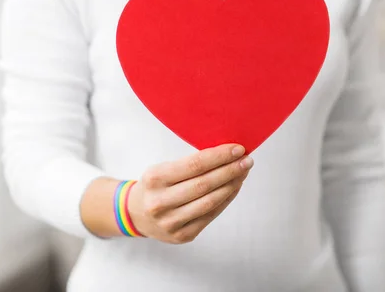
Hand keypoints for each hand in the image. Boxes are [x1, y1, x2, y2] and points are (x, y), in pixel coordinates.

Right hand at [128, 144, 252, 243]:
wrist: (136, 214)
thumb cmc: (156, 186)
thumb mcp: (162, 169)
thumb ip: (189, 164)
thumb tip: (226, 154)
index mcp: (154, 179)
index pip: (194, 165)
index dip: (219, 156)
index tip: (238, 149)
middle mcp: (160, 202)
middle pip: (204, 184)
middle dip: (230, 170)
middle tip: (247, 160)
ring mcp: (171, 222)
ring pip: (209, 202)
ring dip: (231, 185)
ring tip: (243, 173)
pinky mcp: (182, 235)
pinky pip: (210, 216)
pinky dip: (225, 200)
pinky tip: (234, 188)